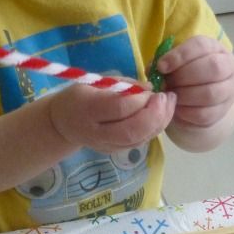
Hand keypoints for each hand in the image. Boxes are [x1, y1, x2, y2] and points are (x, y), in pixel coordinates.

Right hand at [48, 83, 175, 153]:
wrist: (63, 125)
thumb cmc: (79, 97)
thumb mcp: (93, 82)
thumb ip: (121, 85)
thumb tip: (149, 88)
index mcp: (89, 109)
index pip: (120, 108)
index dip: (140, 100)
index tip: (152, 89)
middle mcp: (97, 132)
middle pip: (132, 130)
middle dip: (155, 114)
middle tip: (167, 98)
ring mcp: (107, 145)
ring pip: (139, 139)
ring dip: (160, 122)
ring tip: (169, 104)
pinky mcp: (116, 151)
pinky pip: (139, 142)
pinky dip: (154, 129)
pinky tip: (161, 116)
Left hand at [157, 36, 233, 128]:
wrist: (199, 101)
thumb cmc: (185, 75)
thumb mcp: (177, 64)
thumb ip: (165, 63)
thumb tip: (152, 69)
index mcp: (216, 48)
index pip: (202, 45)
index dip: (180, 55)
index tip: (161, 66)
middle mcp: (229, 67)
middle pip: (212, 68)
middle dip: (184, 76)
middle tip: (166, 84)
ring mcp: (229, 90)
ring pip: (210, 93)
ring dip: (185, 96)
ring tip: (170, 96)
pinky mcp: (221, 112)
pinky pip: (204, 114)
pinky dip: (186, 112)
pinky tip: (176, 109)